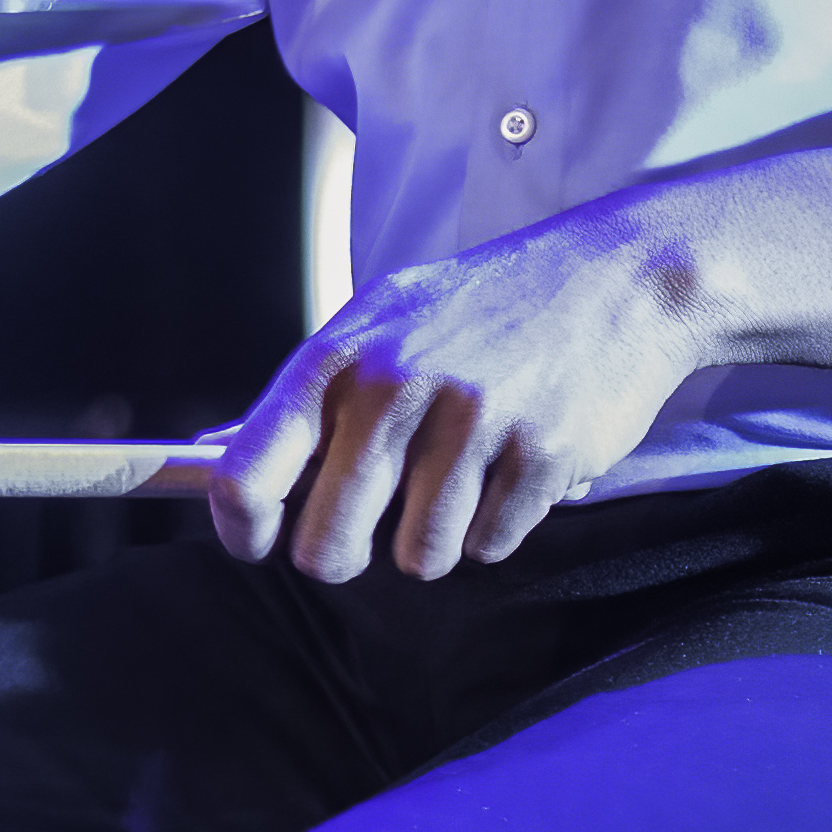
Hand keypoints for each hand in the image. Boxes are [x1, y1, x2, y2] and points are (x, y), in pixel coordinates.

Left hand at [202, 190, 722, 581]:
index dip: (242, 528)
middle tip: (364, 541)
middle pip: (330, 539)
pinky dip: (496, 528)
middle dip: (343, 555)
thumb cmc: (483, 306)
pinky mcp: (541, 453)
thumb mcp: (380, 319)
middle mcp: (397, 385)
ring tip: (456, 489)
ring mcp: (473, 419)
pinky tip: (509, 475)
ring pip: (419, 554)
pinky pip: (492, 543)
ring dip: (432, 543)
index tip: (257, 546)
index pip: (250, 471)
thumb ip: (309, 395)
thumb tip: (215, 455)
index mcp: (340, 355)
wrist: (616, 277)